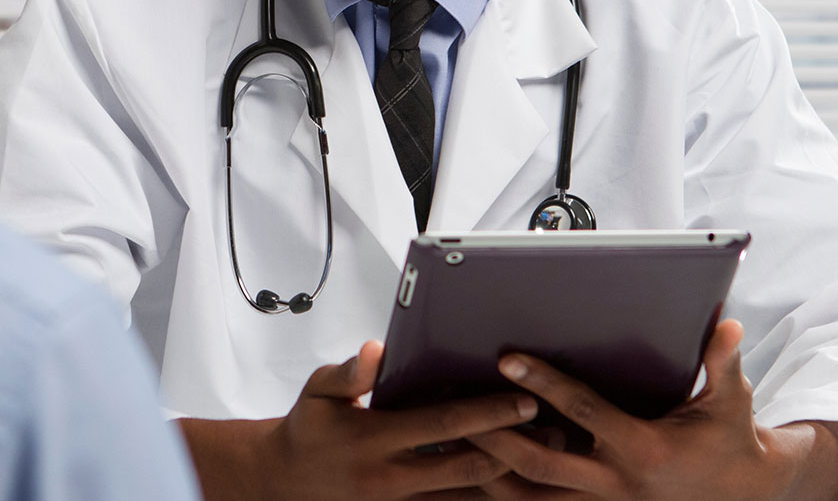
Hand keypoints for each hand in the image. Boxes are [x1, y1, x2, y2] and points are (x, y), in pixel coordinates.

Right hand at [182, 341, 537, 500]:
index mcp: (374, 440)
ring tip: (547, 455)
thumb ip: (348, 373)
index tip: (524, 400)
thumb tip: (376, 350)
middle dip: (514, 448)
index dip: (488, 413)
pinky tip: (512, 482)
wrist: (284, 481)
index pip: (443, 425)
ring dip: (509, 479)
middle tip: (552, 428)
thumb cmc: (307, 429)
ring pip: (468, 497)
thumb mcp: (317, 393)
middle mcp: (391, 478)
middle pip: (469, 469)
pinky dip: (484, 496)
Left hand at [467, 320, 793, 500]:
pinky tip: (474, 466)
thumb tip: (727, 324)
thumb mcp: (732, 401)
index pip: (583, 413)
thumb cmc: (729, 440)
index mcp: (644, 449)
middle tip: (456, 404)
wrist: (740, 494)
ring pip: (530, 495)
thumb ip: (722, 362)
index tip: (508, 359)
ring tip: (452, 436)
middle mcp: (616, 483)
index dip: (545, 383)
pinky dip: (505, 489)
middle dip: (495, 435)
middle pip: (540, 464)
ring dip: (489, 469)